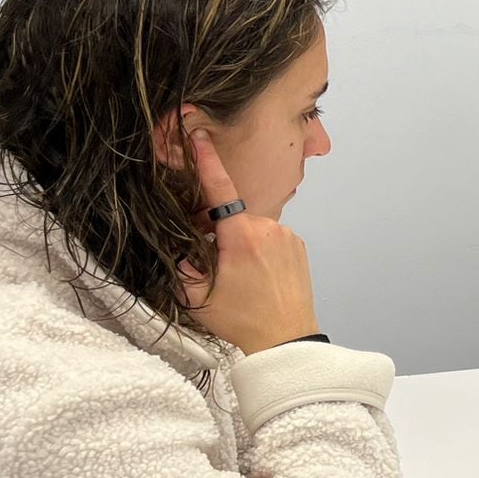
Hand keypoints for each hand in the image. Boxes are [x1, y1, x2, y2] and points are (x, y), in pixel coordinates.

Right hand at [179, 128, 320, 355]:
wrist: (286, 340)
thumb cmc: (243, 320)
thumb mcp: (196, 295)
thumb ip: (181, 263)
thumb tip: (179, 243)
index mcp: (241, 236)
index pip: (219, 189)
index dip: (206, 161)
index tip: (200, 136)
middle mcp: (269, 228)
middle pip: (232, 216)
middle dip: (216, 231)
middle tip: (214, 264)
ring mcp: (288, 236)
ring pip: (252, 229)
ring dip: (240, 242)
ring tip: (240, 278)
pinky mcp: (299, 246)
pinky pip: (271, 238)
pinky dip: (259, 249)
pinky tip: (257, 276)